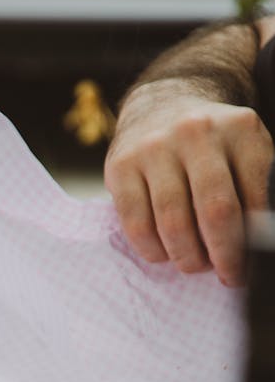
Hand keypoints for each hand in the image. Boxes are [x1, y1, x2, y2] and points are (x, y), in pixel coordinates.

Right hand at [104, 79, 273, 286]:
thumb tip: (262, 243)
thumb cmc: (210, 148)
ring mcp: (154, 147)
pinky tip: (164, 252)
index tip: (249, 268)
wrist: (159, 107)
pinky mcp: (121, 165)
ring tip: (194, 262)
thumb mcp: (242, 152)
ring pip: (174, 224)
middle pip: (215, 212)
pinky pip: (137, 225)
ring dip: (187, 257)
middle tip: (226, 274)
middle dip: (224, 255)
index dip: (255, 243)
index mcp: (240, 129)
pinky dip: (153, 251)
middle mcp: (196, 132)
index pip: (255, 198)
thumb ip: (255, 189)